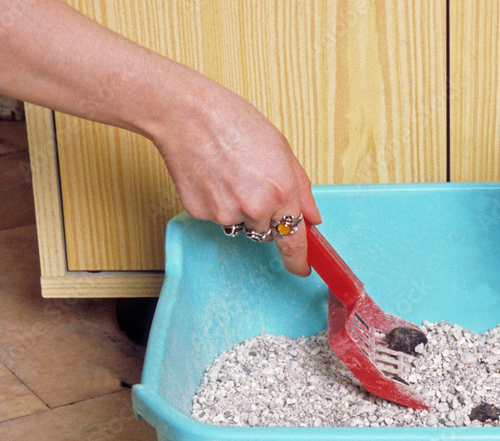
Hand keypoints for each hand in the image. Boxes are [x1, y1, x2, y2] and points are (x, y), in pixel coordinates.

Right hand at [149, 82, 321, 276]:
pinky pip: (216, 218)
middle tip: (252, 185)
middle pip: (266, 233)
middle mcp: (255, 207)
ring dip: (240, 210)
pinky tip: (212, 176)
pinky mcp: (200, 212)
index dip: (299, 260)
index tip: (302, 268)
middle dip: (265, 218)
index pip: (293, 241)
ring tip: (230, 175)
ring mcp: (225, 212)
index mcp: (281, 191)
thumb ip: (302, 189)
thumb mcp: (282, 150)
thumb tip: (313, 218)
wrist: (186, 114)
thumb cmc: (234, 123)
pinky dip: (217, 203)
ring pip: (241, 226)